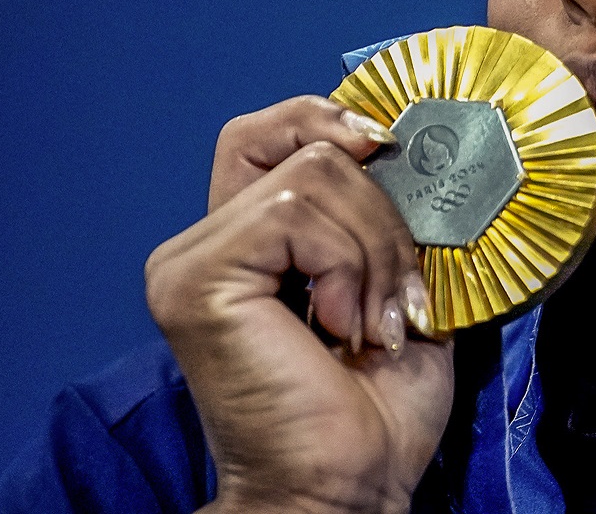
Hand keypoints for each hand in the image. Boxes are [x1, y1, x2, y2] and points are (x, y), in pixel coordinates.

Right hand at [146, 97, 454, 513]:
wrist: (350, 485)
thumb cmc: (376, 406)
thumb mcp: (396, 283)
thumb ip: (384, 212)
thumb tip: (405, 142)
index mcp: (248, 240)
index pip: (271, 131)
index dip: (329, 118)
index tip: (387, 147)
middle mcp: (205, 243)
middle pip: (306, 144)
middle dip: (381, 211)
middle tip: (398, 292)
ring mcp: (190, 261)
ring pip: (315, 174)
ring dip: (374, 250)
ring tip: (374, 324)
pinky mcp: (195, 279)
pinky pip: (296, 212)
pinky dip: (347, 264)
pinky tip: (345, 327)